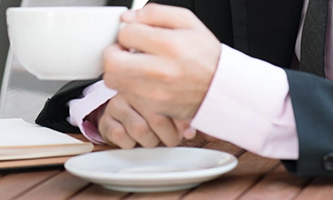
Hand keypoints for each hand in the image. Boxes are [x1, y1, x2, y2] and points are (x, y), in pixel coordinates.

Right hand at [96, 94, 186, 147]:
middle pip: (157, 118)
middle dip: (168, 136)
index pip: (172, 102)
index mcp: (152, 81)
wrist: (124, 115)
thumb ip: (185, 117)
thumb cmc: (153, 111)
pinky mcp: (105, 119)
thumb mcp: (174, 109)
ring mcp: (117, 104)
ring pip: (139, 129)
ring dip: (150, 140)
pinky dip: (131, 143)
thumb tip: (190, 131)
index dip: (181, 123)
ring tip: (153, 138)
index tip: (185, 131)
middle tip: (171, 138)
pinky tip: (134, 138)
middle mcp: (132, 89)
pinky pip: (121, 135)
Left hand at [103, 3, 220, 121]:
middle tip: (124, 51)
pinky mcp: (154, 108)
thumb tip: (127, 18)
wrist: (221, 88)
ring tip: (133, 65)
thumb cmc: (205, 55)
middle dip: (113, 53)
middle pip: (111, 61)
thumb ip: (155, 13)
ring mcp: (156, 93)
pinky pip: (125, 96)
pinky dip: (128, 87)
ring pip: (113, 80)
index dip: (128, 31)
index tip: (136, 36)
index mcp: (170, 45)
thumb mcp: (188, 22)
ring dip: (118, 71)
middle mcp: (161, 71)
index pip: (126, 34)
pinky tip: (142, 80)